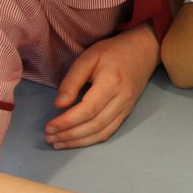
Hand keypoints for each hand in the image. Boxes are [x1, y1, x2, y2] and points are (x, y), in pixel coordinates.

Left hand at [45, 23, 159, 148]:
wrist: (144, 49)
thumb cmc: (114, 51)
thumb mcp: (88, 58)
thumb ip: (72, 81)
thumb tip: (59, 105)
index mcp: (111, 83)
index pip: (88, 110)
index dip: (67, 122)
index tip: (49, 126)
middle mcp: (122, 99)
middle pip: (94, 125)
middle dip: (69, 135)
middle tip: (49, 137)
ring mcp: (126, 107)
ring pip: (102, 132)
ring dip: (79, 141)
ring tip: (58, 143)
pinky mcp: (127, 111)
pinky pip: (109, 131)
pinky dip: (92, 140)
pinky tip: (77, 141)